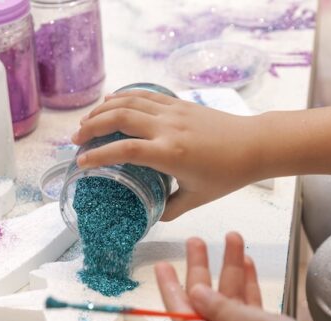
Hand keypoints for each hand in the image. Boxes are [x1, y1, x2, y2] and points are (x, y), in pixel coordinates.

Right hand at [70, 90, 265, 220]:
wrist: (255, 145)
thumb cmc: (227, 175)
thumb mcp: (196, 199)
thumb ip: (168, 208)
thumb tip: (148, 215)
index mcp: (170, 154)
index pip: (125, 150)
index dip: (99, 155)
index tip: (81, 162)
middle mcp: (168, 128)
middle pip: (120, 118)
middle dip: (92, 126)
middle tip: (75, 139)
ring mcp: (173, 112)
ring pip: (129, 101)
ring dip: (103, 109)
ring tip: (86, 121)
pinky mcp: (178, 103)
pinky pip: (144, 95)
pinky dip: (123, 96)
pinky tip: (110, 102)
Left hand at [155, 232, 330, 320]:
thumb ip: (221, 307)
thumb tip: (194, 293)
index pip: (181, 314)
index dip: (171, 288)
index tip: (162, 265)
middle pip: (203, 303)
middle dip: (202, 269)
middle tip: (196, 241)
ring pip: (228, 301)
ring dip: (231, 271)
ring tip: (232, 238)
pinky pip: (247, 309)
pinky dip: (247, 287)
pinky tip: (247, 263)